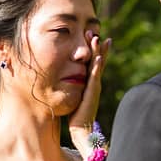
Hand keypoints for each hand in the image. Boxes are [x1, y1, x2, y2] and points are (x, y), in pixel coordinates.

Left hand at [68, 31, 112, 155]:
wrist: (81, 129)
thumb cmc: (76, 114)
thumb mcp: (74, 95)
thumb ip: (73, 87)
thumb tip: (62, 79)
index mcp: (91, 82)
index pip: (94, 62)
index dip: (95, 50)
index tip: (94, 36)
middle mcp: (95, 82)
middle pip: (99, 60)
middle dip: (97, 46)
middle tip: (95, 32)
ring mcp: (95, 86)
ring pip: (98, 64)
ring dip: (98, 50)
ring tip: (97, 38)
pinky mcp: (92, 91)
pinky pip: (95, 75)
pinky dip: (97, 65)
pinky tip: (97, 56)